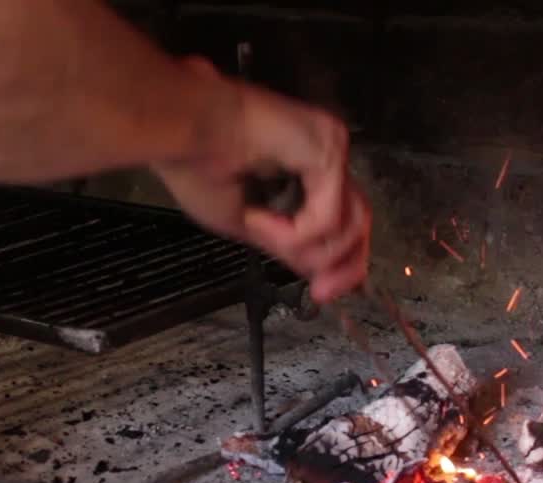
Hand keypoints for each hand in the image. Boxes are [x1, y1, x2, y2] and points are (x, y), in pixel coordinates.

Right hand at [153, 58, 370, 303]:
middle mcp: (324, 157)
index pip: (344, 221)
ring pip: (350, 224)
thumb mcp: (244, 222)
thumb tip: (314, 271)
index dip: (339, 264)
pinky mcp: (328, 147)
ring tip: (264, 234)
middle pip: (359, 222)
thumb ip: (286, 242)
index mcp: (305, 172)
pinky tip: (258, 219)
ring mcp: (329, 149)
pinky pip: (328, 215)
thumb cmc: (197, 164)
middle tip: (319, 292)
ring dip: (304, 247)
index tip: (320, 293)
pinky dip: (293, 231)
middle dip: (341, 267)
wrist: (183, 129)